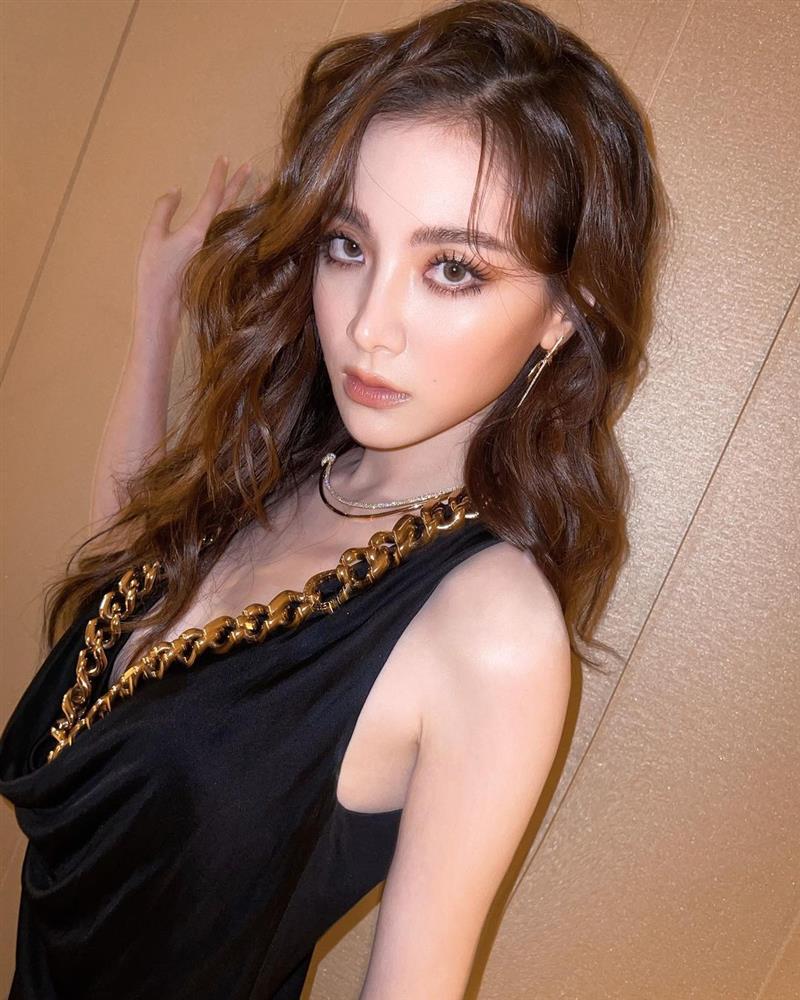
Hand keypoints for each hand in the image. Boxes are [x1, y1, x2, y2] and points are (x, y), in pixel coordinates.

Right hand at [134, 154, 261, 319]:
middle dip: (242, 184)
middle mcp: (214, 239)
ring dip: (251, 204)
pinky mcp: (222, 263)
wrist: (163, 306)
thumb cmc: (155, 272)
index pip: (213, 195)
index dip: (219, 175)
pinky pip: (238, 239)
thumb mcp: (152, 236)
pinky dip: (247, 226)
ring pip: (239, 223)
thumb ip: (164, 209)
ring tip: (265, 188)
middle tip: (252, 166)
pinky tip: (255, 220)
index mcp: (198, 229)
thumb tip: (176, 190)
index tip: (225, 158)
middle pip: (232, 206)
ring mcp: (220, 252)